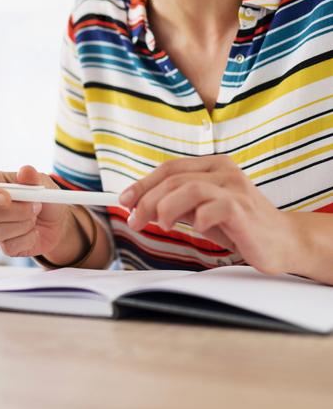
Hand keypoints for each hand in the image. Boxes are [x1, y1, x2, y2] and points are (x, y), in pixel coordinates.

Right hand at [0, 164, 76, 258]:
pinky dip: (27, 240)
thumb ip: (32, 177)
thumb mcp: (42, 183)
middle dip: (16, 211)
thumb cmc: (43, 197)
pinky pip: (7, 247)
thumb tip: (26, 171)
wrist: (57, 221)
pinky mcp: (2, 245)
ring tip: (35, 218)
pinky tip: (34, 233)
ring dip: (22, 225)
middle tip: (37, 206)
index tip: (6, 198)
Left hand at [120, 155, 295, 273]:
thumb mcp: (201, 211)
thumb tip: (139, 205)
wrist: (284, 242)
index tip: (124, 200)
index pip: (169, 168)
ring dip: (166, 208)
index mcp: (212, 166)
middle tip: (135, 220)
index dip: (143, 183)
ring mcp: (235, 188)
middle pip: (173, 178)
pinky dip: (198, 218)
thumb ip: (176, 205)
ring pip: (188, 188)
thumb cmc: (240, 226)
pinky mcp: (243, 208)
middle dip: (147, 200)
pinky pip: (212, 207)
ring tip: (161, 225)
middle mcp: (224, 171)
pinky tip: (196, 228)